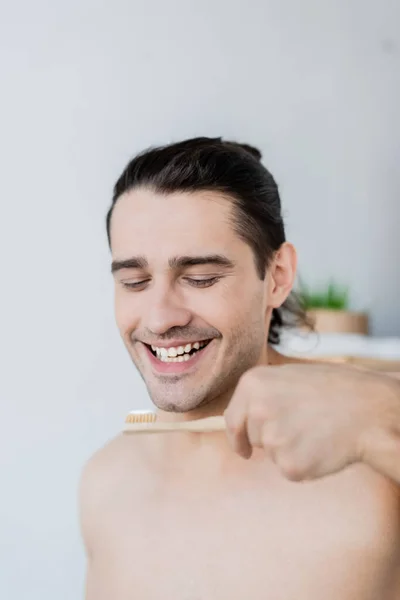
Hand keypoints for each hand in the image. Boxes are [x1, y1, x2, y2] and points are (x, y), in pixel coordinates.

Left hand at [224, 363, 398, 481]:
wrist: (368, 410)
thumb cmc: (333, 390)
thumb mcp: (289, 377)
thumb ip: (262, 395)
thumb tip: (243, 416)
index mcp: (253, 383)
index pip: (232, 420)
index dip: (237, 436)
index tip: (242, 448)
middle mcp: (257, 409)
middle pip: (254, 438)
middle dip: (272, 437)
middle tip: (304, 423)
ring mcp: (273, 438)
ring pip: (273, 454)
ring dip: (291, 449)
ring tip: (317, 430)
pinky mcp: (290, 465)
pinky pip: (290, 470)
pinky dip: (306, 465)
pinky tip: (322, 447)